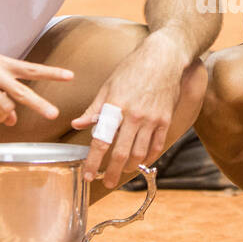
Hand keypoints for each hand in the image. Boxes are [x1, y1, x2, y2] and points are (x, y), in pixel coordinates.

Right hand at [0, 42, 71, 125]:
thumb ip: (3, 94)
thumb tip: (13, 119)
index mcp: (1, 64)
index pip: (31, 69)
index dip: (52, 73)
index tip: (70, 76)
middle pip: (21, 92)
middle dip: (39, 104)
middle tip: (53, 114)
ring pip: (2, 109)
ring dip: (0, 118)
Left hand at [71, 31, 187, 188]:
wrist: (163, 58)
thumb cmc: (133, 69)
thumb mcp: (108, 86)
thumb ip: (94, 109)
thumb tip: (77, 125)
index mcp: (115, 107)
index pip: (101, 141)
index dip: (93, 161)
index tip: (88, 175)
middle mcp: (134, 116)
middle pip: (120, 153)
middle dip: (111, 172)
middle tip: (106, 183)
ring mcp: (152, 119)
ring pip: (139, 153)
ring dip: (129, 167)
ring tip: (121, 173)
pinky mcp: (165, 119)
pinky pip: (157, 145)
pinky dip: (148, 158)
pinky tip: (141, 162)